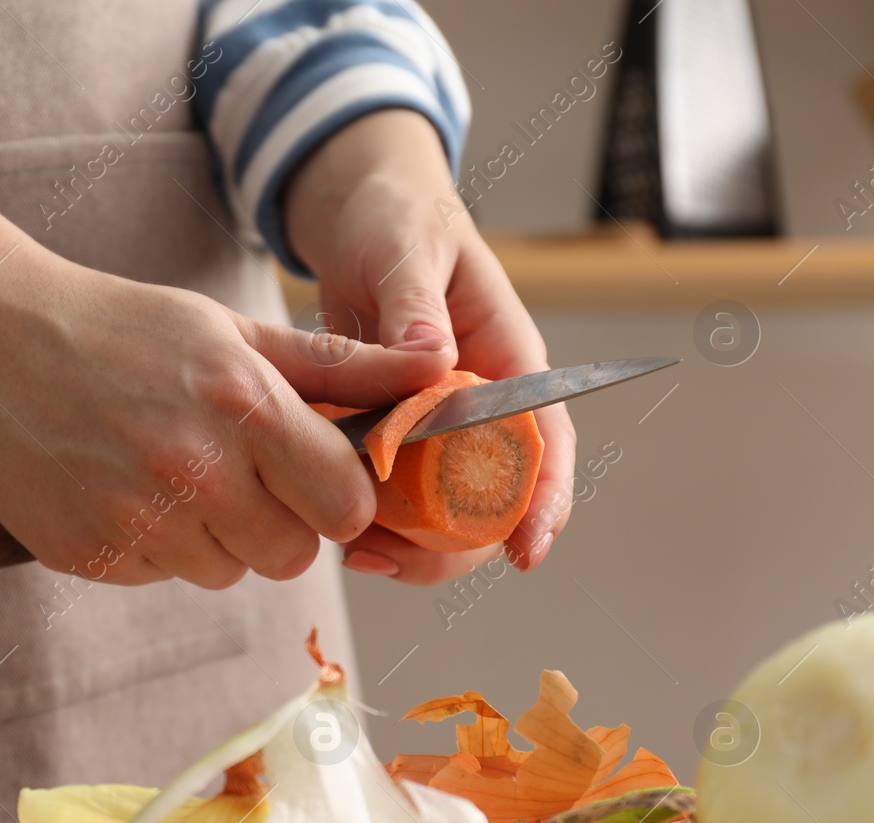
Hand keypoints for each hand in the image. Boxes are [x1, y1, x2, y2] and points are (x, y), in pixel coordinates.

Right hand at [0, 174, 456, 587]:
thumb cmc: (127, 330)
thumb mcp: (237, 330)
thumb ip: (343, 367)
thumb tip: (441, 372)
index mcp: (242, 405)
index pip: (346, 504)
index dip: (340, 495)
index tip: (315, 475)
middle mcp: (192, 469)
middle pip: (295, 555)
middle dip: (283, 524)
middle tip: (242, 474)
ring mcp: (134, 521)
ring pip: (228, 573)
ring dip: (218, 537)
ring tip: (173, 473)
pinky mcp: (89, 557)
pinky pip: (164, 577)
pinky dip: (157, 546)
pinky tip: (125, 489)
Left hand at [283, 109, 576, 585]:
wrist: (354, 213)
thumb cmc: (394, 215)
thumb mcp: (403, 246)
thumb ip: (414, 302)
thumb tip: (433, 360)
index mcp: (507, 357)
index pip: (546, 441)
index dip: (544, 501)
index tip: (526, 551)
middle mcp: (480, 403)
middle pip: (494, 500)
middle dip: (452, 546)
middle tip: (387, 558)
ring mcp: (436, 424)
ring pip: (442, 511)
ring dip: (404, 542)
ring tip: (350, 550)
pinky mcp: (393, 432)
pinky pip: (392, 492)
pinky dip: (367, 515)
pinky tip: (327, 522)